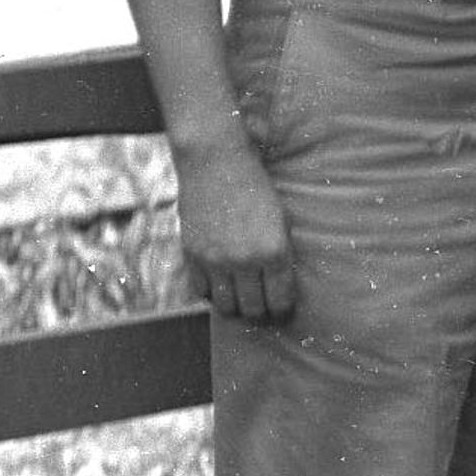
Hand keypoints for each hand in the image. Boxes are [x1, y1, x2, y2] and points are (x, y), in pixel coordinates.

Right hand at [172, 130, 296, 324]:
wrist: (216, 161)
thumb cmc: (255, 188)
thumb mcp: (280, 221)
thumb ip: (280, 255)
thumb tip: (279, 287)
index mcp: (275, 252)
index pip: (280, 302)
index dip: (282, 312)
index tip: (281, 310)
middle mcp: (246, 261)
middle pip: (254, 310)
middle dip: (260, 313)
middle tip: (262, 307)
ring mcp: (216, 260)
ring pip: (227, 307)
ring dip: (236, 307)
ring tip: (240, 298)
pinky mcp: (193, 255)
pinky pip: (202, 292)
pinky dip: (211, 293)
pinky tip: (219, 284)